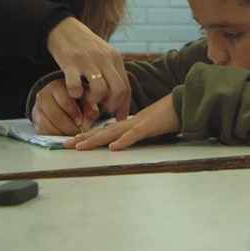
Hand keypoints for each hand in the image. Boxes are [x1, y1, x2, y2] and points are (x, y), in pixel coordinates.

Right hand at [31, 79, 99, 134]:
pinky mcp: (35, 118)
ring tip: (72, 134)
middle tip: (78, 131)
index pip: (65, 101)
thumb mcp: (84, 96)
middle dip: (68, 125)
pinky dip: (53, 134)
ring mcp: (37, 107)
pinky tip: (63, 134)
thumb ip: (90, 104)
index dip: (74, 113)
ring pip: (47, 123)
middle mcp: (44, 95)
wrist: (58, 98)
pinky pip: (42, 129)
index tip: (81, 121)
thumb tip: (93, 114)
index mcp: (58, 86)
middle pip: (54, 114)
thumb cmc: (75, 96)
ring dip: (61, 132)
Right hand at [47, 17, 130, 118]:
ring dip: (94, 102)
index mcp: (115, 59)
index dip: (124, 106)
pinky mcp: (70, 63)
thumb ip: (112, 73)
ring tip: (88, 101)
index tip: (119, 117)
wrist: (64, 27)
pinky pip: (75, 86)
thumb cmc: (85, 46)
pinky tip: (73, 93)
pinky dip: (75, 94)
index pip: (126, 87)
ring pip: (100, 90)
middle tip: (102, 109)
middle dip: (112, 106)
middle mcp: (105, 59)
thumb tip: (118, 97)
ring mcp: (88, 61)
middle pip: (118, 90)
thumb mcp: (104, 55)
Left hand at [64, 95, 179, 150]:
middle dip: (83, 138)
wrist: (184, 102)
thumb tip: (124, 141)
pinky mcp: (149, 127)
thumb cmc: (169, 114)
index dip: (88, 135)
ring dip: (95, 140)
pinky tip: (113, 148)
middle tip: (64, 145)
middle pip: (102, 131)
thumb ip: (136, 131)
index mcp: (129, 122)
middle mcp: (129, 122)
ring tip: (79, 147)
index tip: (73, 141)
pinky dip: (124, 141)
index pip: (104, 129)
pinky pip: (134, 135)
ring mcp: (138, 124)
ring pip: (112, 132)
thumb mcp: (149, 125)